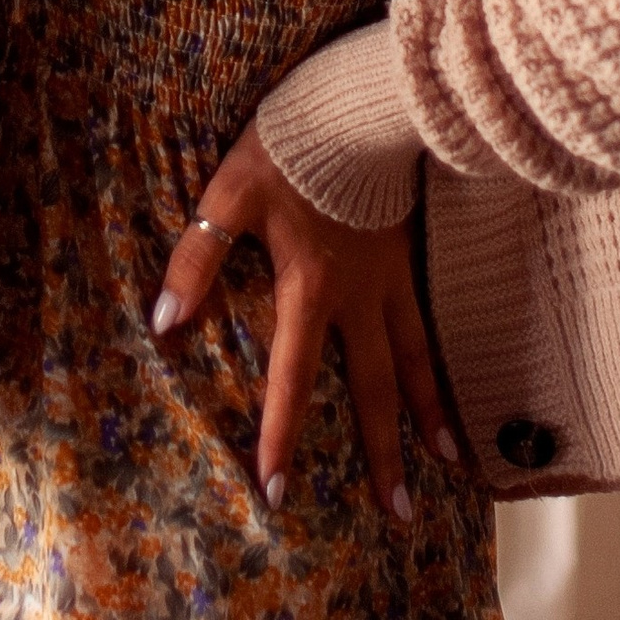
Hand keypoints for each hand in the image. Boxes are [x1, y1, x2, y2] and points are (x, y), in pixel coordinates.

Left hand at [151, 124, 457, 521]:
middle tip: (396, 514)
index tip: (278, 490)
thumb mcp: (227, 197)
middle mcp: (359, 299)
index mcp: (309, 290)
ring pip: (415, 362)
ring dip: (429, 417)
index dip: (283, 435)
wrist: (357, 105)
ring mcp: (392, 281)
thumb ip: (196, 260)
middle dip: (381, 455)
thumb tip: (164, 323)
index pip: (293, 380)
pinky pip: (429, 325)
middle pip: (372, 391)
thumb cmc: (288, 150)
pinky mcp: (410, 258)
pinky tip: (456, 389)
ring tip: (448, 464)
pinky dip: (443, 364)